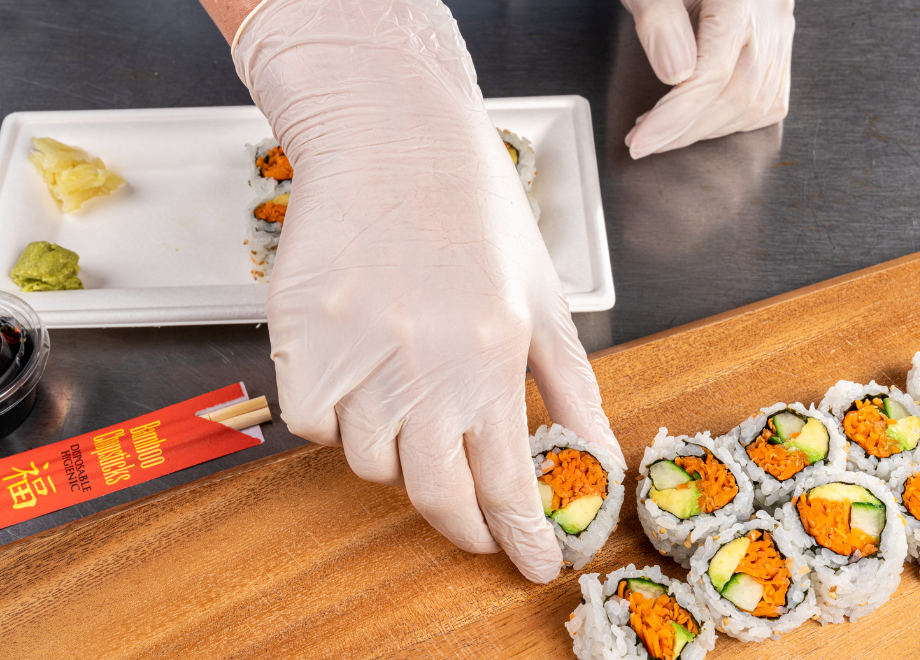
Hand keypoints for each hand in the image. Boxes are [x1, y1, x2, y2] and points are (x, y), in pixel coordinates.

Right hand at [233, 0, 624, 582]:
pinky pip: (311, 423)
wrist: (390, 140)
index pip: (510, 484)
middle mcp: (425, 366)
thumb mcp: (541, 292)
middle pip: (435, 496)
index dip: (521, 539)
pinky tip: (356, 375)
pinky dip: (334, 417)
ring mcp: (356, 356)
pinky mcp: (301, 341)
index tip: (532, 565)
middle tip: (472, 525)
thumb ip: (570, 381)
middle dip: (461, 527)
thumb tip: (595, 450)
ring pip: (368, 461)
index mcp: (494, 356)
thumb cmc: (473, 209)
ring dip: (394, 450)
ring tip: (406, 400)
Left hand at [621, 0, 794, 158]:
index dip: (674, 118)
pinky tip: (700, 120)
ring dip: (703, 130)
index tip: (640, 142)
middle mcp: (770, 13)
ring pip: (754, 103)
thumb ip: (659, 20)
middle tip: (643, 140)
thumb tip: (676, 74)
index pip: (712, 74)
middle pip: (736, 95)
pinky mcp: (781, 43)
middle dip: (684, 130)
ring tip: (662, 130)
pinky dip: (732, 120)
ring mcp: (781, 29)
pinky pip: (769, 98)